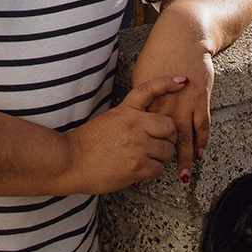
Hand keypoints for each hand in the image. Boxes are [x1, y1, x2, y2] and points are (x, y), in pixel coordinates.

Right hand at [60, 75, 186, 193]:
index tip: (182, 80)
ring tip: (146, 158)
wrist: (70, 162)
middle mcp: (135, 126)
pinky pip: (159, 169)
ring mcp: (138, 146)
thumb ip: (130, 120)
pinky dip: (152, 171)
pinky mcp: (138, 166)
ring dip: (160, 156)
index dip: (167, 83)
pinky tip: (140, 170)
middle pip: (170, 126)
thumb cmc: (86, 144)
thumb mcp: (109, 120)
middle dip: (168, 137)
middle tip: (159, 142)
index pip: (149, 90)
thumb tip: (148, 126)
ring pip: (167, 150)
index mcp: (126, 111)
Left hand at [131, 43, 214, 184]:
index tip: (125, 166)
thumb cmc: (158, 55)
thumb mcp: (140, 76)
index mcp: (148, 101)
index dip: (132, 150)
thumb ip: (138, 99)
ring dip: (184, 159)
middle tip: (148, 180)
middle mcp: (166, 106)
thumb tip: (131, 117)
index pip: (138, 133)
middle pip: (160, 141)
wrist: (182, 38)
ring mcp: (185, 104)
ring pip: (185, 138)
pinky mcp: (201, 100)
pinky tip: (199, 154)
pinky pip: (202, 126)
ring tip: (182, 178)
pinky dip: (201, 141)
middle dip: (155, 162)